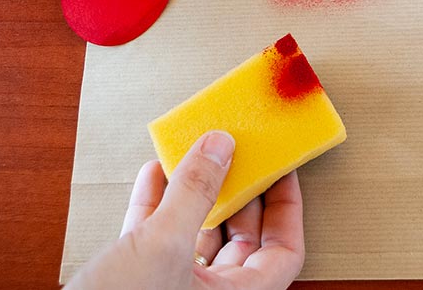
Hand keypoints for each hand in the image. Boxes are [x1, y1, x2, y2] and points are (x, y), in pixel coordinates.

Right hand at [70, 131, 305, 289]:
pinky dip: (155, 203)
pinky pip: (156, 237)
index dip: (287, 209)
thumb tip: (220, 146)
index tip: (281, 170)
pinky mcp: (136, 282)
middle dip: (238, 191)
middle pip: (240, 238)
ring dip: (193, 192)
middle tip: (239, 153)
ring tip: (194, 154)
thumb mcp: (163, 244)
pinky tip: (153, 174)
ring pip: (195, 233)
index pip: (283, 252)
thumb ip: (195, 192)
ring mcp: (173, 288)